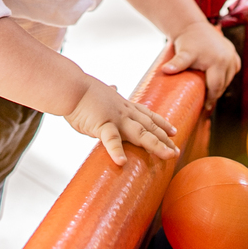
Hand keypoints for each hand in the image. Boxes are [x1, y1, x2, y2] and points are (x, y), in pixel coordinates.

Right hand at [64, 76, 178, 165]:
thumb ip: (110, 93)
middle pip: (150, 126)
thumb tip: (114, 87)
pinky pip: (110, 139)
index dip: (161, 123)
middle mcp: (124, 112)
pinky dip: (116, 151)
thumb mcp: (102, 91)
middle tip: (176, 151)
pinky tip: (122, 162)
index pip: (148, 115)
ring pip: (140, 132)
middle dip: (164, 139)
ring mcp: (115, 118)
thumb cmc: (82, 90)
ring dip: (156, 144)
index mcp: (124, 105)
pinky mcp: (102, 124)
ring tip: (168, 155)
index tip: (173, 131)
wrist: (71, 86)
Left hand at [162, 21, 241, 110]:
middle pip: (224, 84)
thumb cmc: (187, 41)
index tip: (205, 108)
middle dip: (216, 94)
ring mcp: (232, 55)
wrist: (192, 25)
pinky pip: (233, 68)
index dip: (211, 99)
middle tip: (207, 104)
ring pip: (229, 77)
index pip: (216, 87)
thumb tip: (165, 71)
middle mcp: (229, 59)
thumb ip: (176, 63)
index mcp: (219, 62)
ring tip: (211, 93)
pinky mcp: (233, 52)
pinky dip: (227, 75)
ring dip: (222, 85)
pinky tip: (219, 81)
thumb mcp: (183, 54)